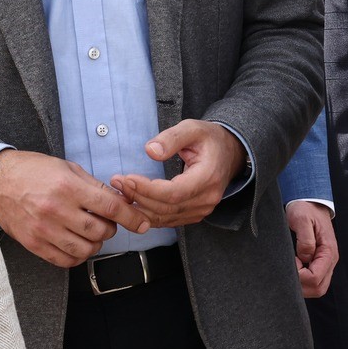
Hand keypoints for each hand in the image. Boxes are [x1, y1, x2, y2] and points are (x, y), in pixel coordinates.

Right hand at [0, 150, 148, 267]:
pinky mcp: (34, 244)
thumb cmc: (33, 170)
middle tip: (106, 222)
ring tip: (90, 233)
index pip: (110, 206)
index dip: (131, 217)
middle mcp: (56, 209)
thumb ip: (93, 186)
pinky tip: (76, 244)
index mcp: (68, 186)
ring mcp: (44, 229)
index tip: (142, 224)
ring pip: (85, 249)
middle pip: (100, 231)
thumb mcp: (66, 168)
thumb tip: (120, 200)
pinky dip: (77, 256)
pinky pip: (65, 260)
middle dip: (111, 229)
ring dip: (95, 244)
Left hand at [112, 119, 246, 228]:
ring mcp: (201, 209)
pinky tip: (134, 202)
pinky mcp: (194, 214)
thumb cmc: (210, 139)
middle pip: (166, 208)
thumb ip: (171, 138)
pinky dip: (148, 214)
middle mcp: (206, 199)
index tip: (128, 179)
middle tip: (117, 183)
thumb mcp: (192, 128)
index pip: (174, 193)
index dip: (147, 189)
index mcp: (208, 177)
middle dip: (138, 197)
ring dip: (139, 207)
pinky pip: (168, 220)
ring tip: (121, 191)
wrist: (230, 153)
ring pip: (164, 218)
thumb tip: (150, 151)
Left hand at [286, 200, 338, 297]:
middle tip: (290, 269)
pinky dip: (303, 282)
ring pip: (316, 288)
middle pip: (318, 288)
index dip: (299, 275)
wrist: (311, 203)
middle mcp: (330, 260)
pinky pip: (314, 282)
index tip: (292, 261)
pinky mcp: (319, 263)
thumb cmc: (306, 209)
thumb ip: (305, 240)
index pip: (315, 278)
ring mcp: (325, 263)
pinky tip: (294, 269)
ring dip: (302, 285)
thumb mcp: (301, 219)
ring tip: (292, 268)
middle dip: (301, 285)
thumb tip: (305, 258)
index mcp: (328, 251)